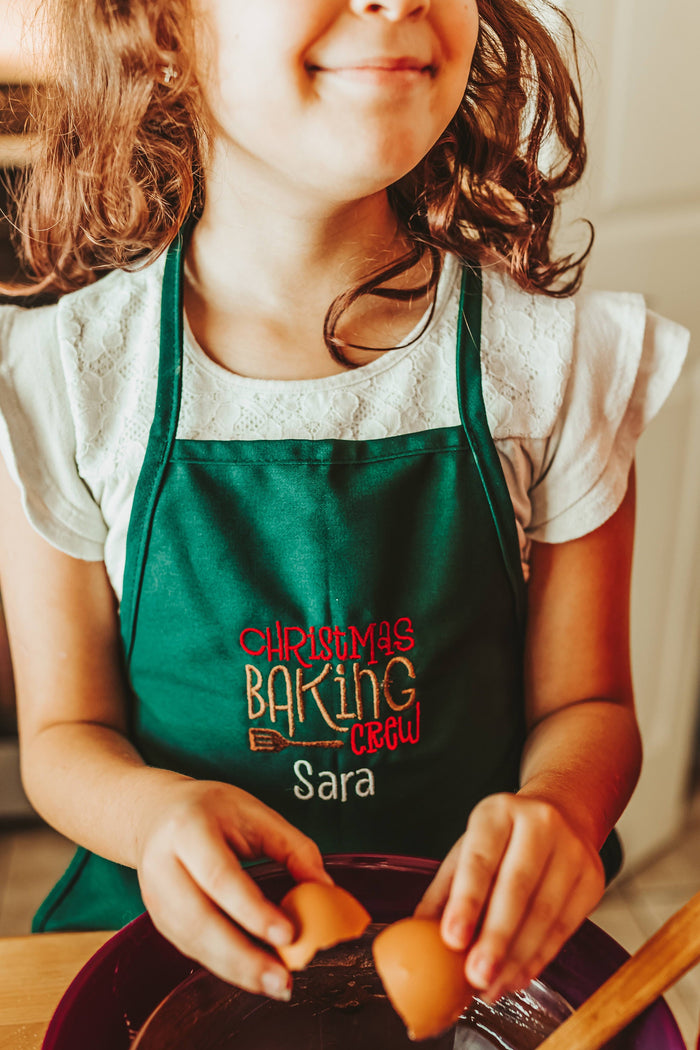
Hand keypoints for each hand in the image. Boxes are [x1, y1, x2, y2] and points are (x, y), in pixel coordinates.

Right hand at [136, 779, 330, 998]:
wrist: (158, 813)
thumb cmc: (214, 810)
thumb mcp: (256, 813)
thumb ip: (293, 847)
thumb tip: (326, 887)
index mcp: (189, 829)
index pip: (220, 876)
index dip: (252, 910)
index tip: (288, 934)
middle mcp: (163, 865)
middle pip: (199, 921)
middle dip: (242, 957)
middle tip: (283, 980)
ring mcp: (155, 896)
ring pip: (192, 943)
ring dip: (235, 971)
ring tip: (275, 984)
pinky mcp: (158, 919)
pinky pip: (191, 949)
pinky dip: (223, 966)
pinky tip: (253, 974)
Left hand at [415, 792, 604, 1001]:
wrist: (562, 812)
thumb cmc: (505, 837)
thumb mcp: (469, 848)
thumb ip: (445, 889)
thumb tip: (418, 934)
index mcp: (498, 812)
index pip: (480, 858)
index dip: (466, 901)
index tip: (451, 939)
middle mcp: (539, 824)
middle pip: (518, 887)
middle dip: (496, 938)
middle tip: (475, 978)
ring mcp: (572, 850)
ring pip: (545, 914)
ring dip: (517, 959)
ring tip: (491, 988)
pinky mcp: (593, 879)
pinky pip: (565, 928)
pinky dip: (539, 959)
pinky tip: (517, 977)